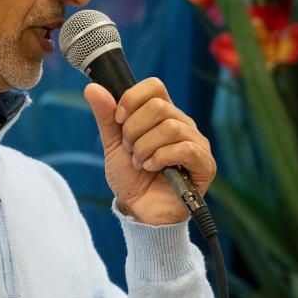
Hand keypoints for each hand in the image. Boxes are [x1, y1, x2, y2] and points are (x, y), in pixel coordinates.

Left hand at [84, 79, 215, 225]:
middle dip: (134, 130)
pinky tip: (152, 169)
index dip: (131, 99)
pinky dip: (161, 158)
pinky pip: (185, 148)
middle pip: (159, 106)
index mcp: (164, 115)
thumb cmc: (131, 178)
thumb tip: (92, 87)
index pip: (154, 86)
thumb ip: (106, 117)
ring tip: (140, 163)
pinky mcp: (205, 164)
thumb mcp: (113, 145)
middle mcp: (183, 124)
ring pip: (170, 127)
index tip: (118, 120)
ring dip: (145, 148)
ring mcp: (197, 143)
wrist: (139, 211)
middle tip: (130, 150)